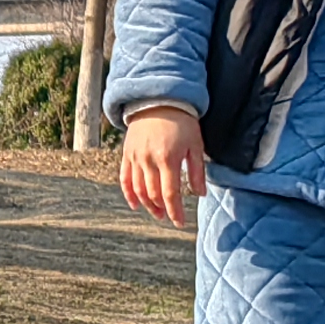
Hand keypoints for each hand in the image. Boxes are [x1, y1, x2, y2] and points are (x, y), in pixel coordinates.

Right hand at [119, 106, 203, 226]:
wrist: (159, 100)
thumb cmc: (182, 122)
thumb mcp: (196, 144)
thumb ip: (197, 171)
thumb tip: (199, 194)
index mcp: (168, 158)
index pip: (170, 194)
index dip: (175, 211)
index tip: (180, 223)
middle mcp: (148, 160)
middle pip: (153, 194)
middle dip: (162, 209)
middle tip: (170, 216)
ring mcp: (135, 158)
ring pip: (138, 189)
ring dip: (147, 205)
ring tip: (157, 212)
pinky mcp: (127, 154)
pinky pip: (125, 179)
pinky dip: (129, 194)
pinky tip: (135, 204)